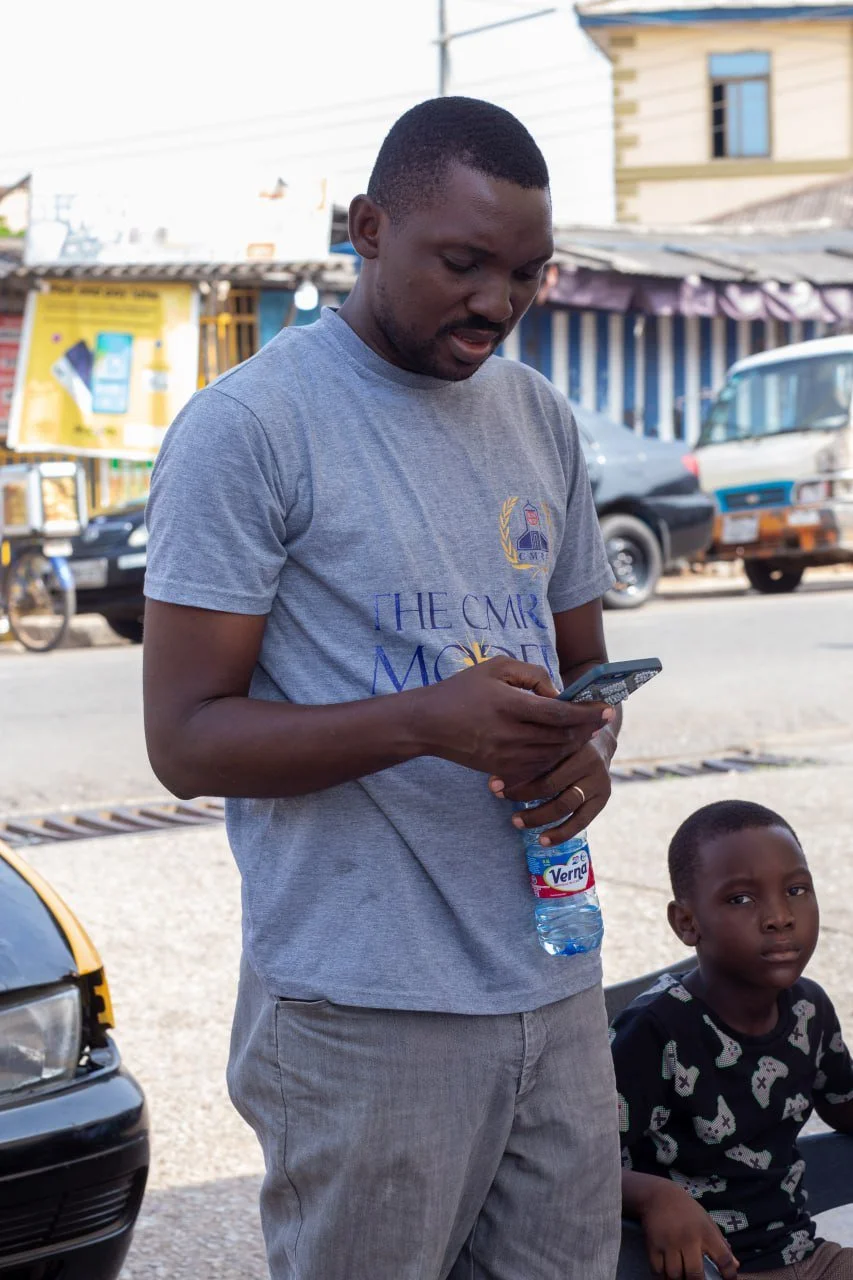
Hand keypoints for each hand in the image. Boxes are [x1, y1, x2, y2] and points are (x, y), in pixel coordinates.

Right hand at [416, 657, 613, 780]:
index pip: (560, 713)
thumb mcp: (496, 667)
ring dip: (572, 744)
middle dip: (585, 729)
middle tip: (600, 720)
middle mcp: (510, 734)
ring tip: (584, 732)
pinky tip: (560, 746)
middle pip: (561, 736)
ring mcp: (506, 755)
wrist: (428, 723)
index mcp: (510, 705)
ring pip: (553, 754)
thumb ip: (532, 674)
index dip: (587, 713)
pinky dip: (554, 757)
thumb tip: (557, 692)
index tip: (607, 709)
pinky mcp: (501, 768)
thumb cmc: (462, 689)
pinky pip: (538, 766)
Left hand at [489, 729, 615, 844]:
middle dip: (523, 796)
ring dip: (538, 816)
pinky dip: (561, 833)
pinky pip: (581, 821)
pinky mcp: (603, 798)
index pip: (540, 763)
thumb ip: (527, 756)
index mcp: (573, 743)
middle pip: (551, 785)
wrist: (600, 739)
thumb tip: (492, 782)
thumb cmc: (563, 740)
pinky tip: (543, 840)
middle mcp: (589, 761)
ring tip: (516, 822)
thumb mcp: (549, 739)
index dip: (515, 776)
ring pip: (565, 805)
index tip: (493, 785)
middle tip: (500, 800)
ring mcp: (599, 781)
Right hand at [639, 1180, 738, 1279]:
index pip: (724, 1259)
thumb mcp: (708, 1221)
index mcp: (706, 1232)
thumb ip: (721, 1244)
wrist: (658, 1195)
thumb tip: (736, 1266)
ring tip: (681, 1278)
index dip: (729, 1275)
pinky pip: (658, 1270)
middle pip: (695, 1274)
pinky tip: (667, 1274)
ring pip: (675, 1275)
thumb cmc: (687, 1211)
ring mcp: (669, 1242)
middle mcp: (688, 1238)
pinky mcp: (653, 1245)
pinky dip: (663, 1276)